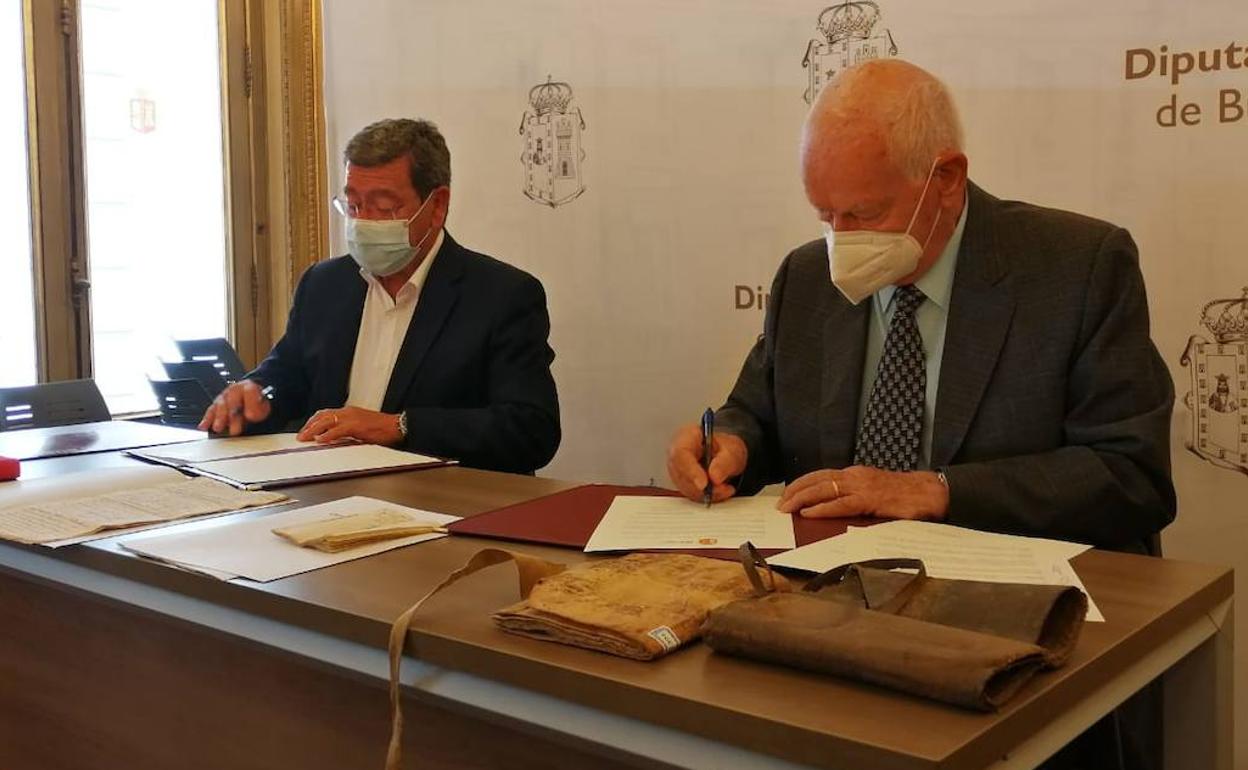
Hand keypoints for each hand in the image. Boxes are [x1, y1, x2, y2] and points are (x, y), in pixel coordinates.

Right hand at [198, 380, 271, 435]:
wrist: (250, 399)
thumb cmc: (256, 404)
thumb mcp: (262, 406)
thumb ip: (256, 408)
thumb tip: (249, 415)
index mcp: (249, 387)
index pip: (249, 392)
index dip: (250, 403)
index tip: (250, 416)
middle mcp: (234, 389)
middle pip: (232, 401)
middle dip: (232, 416)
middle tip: (234, 429)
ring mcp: (224, 396)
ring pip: (220, 405)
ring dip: (219, 418)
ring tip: (218, 428)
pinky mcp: (216, 404)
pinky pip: (211, 411)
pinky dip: (207, 419)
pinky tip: (204, 426)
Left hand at [296, 406, 401, 445]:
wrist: (396, 426)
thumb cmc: (382, 429)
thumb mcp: (360, 427)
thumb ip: (347, 430)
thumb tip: (334, 438)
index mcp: (349, 412)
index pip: (325, 414)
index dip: (313, 422)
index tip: (306, 431)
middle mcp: (348, 412)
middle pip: (322, 416)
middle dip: (309, 426)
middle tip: (301, 436)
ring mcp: (352, 417)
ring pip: (327, 421)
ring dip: (314, 430)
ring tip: (306, 438)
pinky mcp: (356, 425)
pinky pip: (338, 430)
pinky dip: (328, 435)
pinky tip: (321, 440)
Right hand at [666, 423, 747, 502]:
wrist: (726, 456)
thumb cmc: (725, 448)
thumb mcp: (733, 450)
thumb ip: (725, 462)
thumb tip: (714, 477)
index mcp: (687, 436)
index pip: (681, 453)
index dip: (690, 471)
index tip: (704, 484)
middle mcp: (677, 453)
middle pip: (681, 473)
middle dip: (702, 487)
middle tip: (722, 488)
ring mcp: (677, 469)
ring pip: (686, 487)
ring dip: (706, 493)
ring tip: (725, 489)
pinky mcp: (682, 483)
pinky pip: (691, 494)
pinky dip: (706, 497)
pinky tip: (719, 491)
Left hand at [776, 466, 948, 520]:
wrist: (929, 492)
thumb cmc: (903, 495)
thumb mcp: (873, 492)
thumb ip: (855, 497)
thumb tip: (833, 507)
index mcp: (854, 474)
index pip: (820, 476)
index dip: (801, 485)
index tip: (786, 495)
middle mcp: (854, 476)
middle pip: (816, 481)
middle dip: (795, 492)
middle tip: (779, 505)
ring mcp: (862, 487)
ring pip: (824, 490)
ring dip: (802, 500)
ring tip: (786, 509)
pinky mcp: (870, 500)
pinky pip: (841, 504)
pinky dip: (822, 509)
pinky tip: (809, 514)